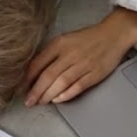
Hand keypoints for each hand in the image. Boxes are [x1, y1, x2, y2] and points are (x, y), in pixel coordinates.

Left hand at [22, 8, 136, 105]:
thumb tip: (34, 73)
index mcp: (60, 44)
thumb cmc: (88, 38)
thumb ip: (50, 54)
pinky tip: (58, 100)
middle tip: (29, 101)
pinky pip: (77, 87)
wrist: (113, 34)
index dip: (28, 78)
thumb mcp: (65, 40)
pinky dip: (66, 95)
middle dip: (36, 91)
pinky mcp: (95, 74)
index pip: (38, 63)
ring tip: (41, 102)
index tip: (22, 88)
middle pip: (48, 76)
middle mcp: (70, 54)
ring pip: (61, 83)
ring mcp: (83, 64)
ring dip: (49, 95)